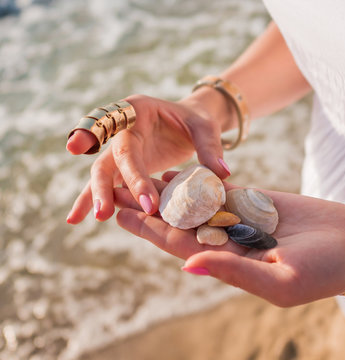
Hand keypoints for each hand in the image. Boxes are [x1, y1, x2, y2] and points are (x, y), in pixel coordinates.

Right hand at [66, 94, 230, 223]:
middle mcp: (124, 129)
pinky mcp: (126, 167)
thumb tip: (222, 173)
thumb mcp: (206, 128)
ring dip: (94, 195)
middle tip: (104, 211)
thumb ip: (210, 148)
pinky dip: (97, 199)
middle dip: (104, 184)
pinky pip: (110, 184)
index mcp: (138, 110)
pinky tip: (80, 218)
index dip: (93, 133)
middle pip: (109, 156)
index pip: (116, 123)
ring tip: (78, 220)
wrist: (192, 124)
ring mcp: (122, 149)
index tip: (76, 148)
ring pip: (102, 173)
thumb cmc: (198, 121)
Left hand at [114, 175, 344, 306]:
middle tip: (117, 188)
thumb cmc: (326, 271)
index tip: (119, 215)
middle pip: (180, 222)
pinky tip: (179, 167)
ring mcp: (242, 219)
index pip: (180, 246)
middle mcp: (230, 242)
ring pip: (197, 203)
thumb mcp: (281, 279)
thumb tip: (188, 266)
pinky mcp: (258, 201)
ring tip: (139, 173)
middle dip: (149, 207)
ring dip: (169, 190)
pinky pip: (222, 189)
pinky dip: (199, 178)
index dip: (149, 231)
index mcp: (231, 264)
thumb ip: (235, 272)